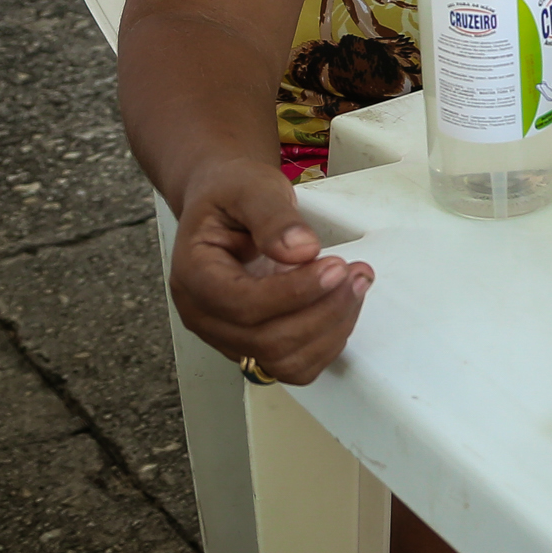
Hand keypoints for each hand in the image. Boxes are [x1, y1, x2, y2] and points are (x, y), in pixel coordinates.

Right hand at [167, 155, 373, 384]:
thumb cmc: (234, 192)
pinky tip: (343, 306)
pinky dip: (327, 342)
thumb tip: (301, 251)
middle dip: (322, 310)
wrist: (227, 202)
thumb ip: (273, 217)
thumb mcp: (251, 188)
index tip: (336, 266)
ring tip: (357, 285)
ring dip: (331, 328)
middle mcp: (204, 316)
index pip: (242, 304)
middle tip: (357, 272)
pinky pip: (293, 365)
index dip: (294, 293)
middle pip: (265, 340)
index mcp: (195, 275)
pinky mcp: (254, 344)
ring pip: (283, 360)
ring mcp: (228, 336)